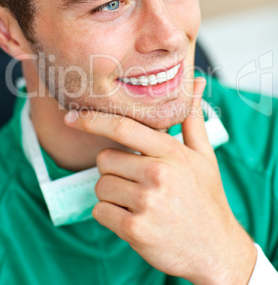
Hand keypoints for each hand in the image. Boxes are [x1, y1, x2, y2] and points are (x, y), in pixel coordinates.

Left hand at [65, 78, 256, 284]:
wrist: (216, 249)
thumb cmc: (207, 199)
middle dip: (114, 169)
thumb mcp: (205, 156)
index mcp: (171, 152)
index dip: (93, 120)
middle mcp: (158, 174)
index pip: (123, 127)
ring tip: (139, 202)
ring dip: (112, 194)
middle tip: (136, 181)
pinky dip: (110, 215)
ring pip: (100, 186)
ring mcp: (146, 203)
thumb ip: (192, 118)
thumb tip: (197, 82)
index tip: (72, 118)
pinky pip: (100, 212)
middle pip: (105, 159)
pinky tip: (134, 219)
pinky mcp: (135, 230)